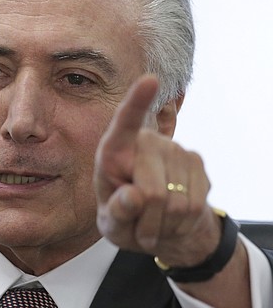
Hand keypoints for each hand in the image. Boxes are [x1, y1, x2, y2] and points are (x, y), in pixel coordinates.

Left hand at [94, 75, 220, 266]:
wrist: (159, 224)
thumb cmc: (124, 218)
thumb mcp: (111, 223)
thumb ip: (116, 213)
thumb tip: (132, 197)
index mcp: (114, 150)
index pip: (124, 123)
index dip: (137, 102)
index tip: (150, 80)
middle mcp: (145, 142)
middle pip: (151, 190)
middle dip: (147, 219)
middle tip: (139, 227)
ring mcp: (174, 149)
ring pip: (175, 202)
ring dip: (163, 224)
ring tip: (154, 221)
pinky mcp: (196, 162)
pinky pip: (194, 205)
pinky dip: (181, 223)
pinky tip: (172, 218)